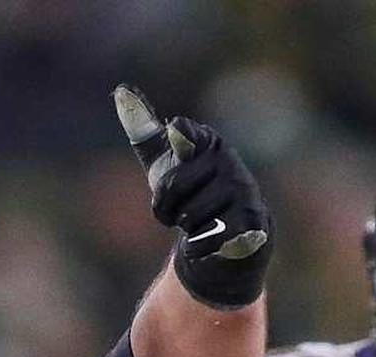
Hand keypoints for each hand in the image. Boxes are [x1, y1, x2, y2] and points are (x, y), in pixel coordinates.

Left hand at [113, 84, 272, 308]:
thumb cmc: (191, 192)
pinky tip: (209, 242)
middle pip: (170, 186)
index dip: (182, 135)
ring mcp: (244, 191)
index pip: (188, 135)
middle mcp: (228, 163)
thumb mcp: (164, 162)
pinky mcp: (254, 222)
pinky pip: (208, 237)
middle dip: (164, 206)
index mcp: (206, 143)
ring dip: (185, 227)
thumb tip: (121, 90)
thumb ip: (145, 131)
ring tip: (199, 222)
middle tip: (178, 208)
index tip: (175, 128)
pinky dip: (198, 247)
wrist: (228, 236)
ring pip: (188, 215)